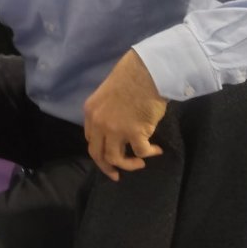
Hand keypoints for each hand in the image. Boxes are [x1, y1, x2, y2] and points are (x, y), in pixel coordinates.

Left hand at [83, 50, 167, 180]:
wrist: (146, 73)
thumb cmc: (131, 78)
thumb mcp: (107, 94)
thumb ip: (107, 111)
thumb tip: (117, 125)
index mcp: (90, 112)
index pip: (90, 138)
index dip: (100, 148)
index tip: (109, 153)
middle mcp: (98, 123)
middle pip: (96, 153)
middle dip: (106, 167)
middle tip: (116, 175)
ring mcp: (115, 129)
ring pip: (115, 158)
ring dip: (128, 165)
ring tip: (140, 163)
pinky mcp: (135, 133)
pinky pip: (141, 152)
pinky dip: (149, 154)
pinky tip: (156, 150)